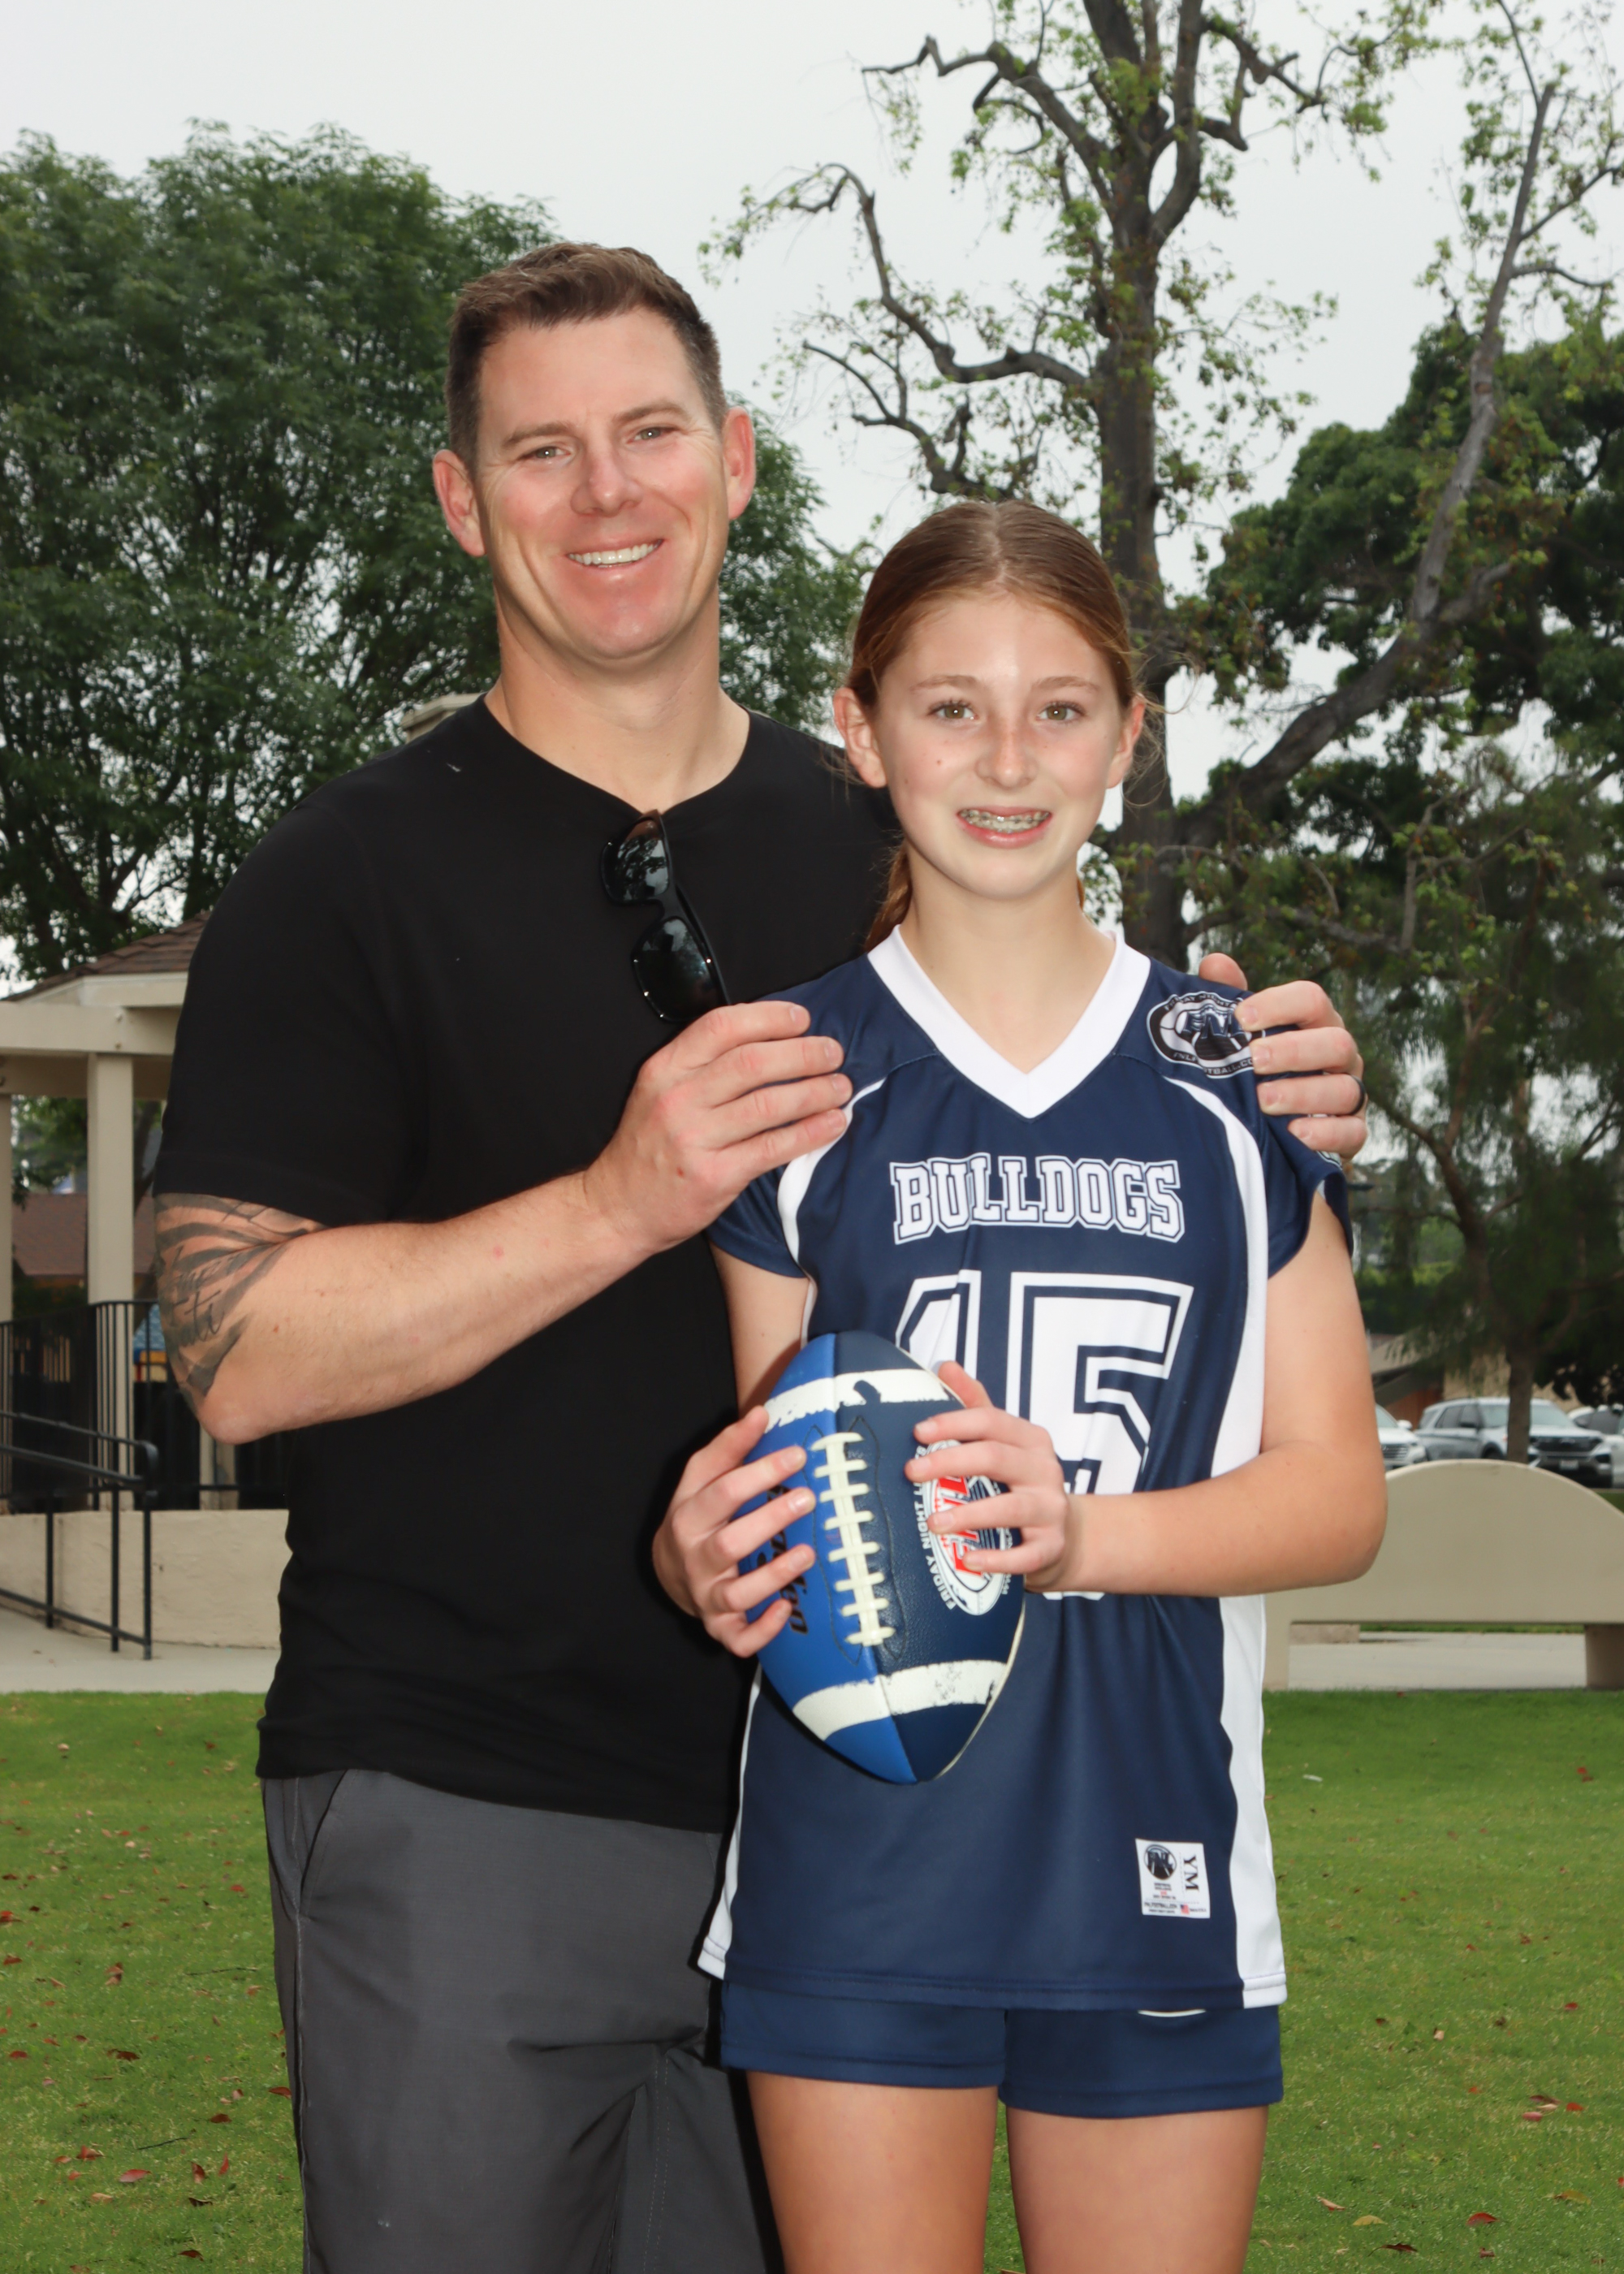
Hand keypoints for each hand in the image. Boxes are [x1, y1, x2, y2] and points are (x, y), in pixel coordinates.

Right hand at [583, 1001, 851, 1253]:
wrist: (619, 1208)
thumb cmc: (648, 1149)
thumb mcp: (658, 1092)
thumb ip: (701, 1066)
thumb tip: (768, 1039)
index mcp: (665, 1069)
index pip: (722, 1026)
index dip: (769, 1017)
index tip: (801, 1019)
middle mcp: (677, 1099)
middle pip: (753, 1062)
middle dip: (803, 1054)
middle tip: (832, 1053)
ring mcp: (695, 1138)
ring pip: (769, 1104)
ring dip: (815, 1092)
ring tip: (841, 1087)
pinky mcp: (715, 1176)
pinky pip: (773, 1147)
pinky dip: (810, 1133)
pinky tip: (832, 1124)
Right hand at [652, 1408, 817, 1656]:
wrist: (668, 1571)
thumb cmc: (696, 1517)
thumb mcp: (700, 1479)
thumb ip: (729, 1447)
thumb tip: (761, 1412)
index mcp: (688, 1518)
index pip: (723, 1493)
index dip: (760, 1472)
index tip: (798, 1455)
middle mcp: (695, 1560)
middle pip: (730, 1544)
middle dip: (770, 1520)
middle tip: (808, 1498)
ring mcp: (706, 1597)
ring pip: (737, 1594)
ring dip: (774, 1575)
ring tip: (809, 1553)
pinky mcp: (720, 1627)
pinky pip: (739, 1638)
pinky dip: (763, 1629)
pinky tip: (787, 1609)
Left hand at [906, 1362, 1078, 1592]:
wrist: (1066, 1536)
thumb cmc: (1020, 1483)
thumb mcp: (1004, 1442)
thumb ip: (976, 1405)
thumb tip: (946, 1366)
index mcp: (1030, 1439)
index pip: (991, 1420)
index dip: (954, 1422)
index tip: (918, 1432)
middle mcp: (1045, 1469)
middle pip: (996, 1457)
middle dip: (950, 1461)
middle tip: (911, 1472)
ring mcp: (1052, 1509)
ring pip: (1010, 1507)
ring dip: (968, 1514)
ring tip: (933, 1522)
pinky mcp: (1052, 1546)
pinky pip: (1026, 1555)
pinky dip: (997, 1559)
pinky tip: (967, 1560)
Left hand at [1198, 953, 1366, 1161]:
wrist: (1270, 1125)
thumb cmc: (1256, 1067)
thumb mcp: (1240, 1034)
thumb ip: (1227, 997)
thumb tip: (1215, 962)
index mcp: (1316, 1023)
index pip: (1311, 999)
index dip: (1279, 1004)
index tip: (1242, 1017)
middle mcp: (1340, 1055)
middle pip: (1336, 1043)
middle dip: (1294, 1051)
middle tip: (1254, 1060)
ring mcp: (1350, 1093)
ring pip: (1345, 1089)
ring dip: (1304, 1094)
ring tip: (1263, 1101)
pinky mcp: (1352, 1132)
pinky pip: (1352, 1133)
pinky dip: (1325, 1133)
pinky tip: (1293, 1133)